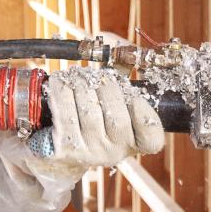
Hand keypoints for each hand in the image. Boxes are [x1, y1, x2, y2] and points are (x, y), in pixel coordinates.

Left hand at [26, 70, 164, 180]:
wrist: (59, 159)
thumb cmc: (93, 127)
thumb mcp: (114, 115)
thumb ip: (123, 91)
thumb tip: (120, 52)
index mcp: (133, 145)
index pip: (151, 138)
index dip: (144, 112)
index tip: (133, 96)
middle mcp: (113, 153)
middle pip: (116, 115)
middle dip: (104, 86)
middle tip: (94, 76)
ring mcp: (88, 153)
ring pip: (88, 108)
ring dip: (80, 83)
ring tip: (76, 75)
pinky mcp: (64, 148)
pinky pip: (63, 111)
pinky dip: (60, 89)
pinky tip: (59, 81)